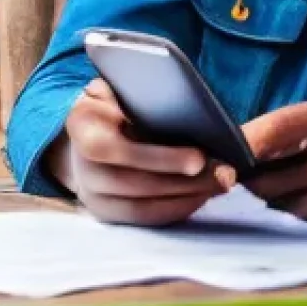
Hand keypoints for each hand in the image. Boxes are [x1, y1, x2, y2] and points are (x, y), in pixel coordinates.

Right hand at [47, 78, 236, 225]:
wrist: (86, 129)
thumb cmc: (114, 101)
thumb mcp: (118, 86)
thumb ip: (141, 91)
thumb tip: (181, 97)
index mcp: (82, 126)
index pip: (113, 149)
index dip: (158, 157)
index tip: (199, 159)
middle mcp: (80, 167)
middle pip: (136, 184)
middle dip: (186, 182)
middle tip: (226, 174)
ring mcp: (91, 195)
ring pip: (143, 206)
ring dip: (187, 197)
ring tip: (221, 183)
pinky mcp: (106, 213)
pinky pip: (145, 218)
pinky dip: (177, 208)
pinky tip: (203, 195)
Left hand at [241, 99, 306, 232]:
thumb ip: (293, 136)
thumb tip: (237, 158)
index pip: (283, 125)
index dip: (249, 143)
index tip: (222, 156)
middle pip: (285, 178)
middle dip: (259, 186)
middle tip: (242, 187)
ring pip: (302, 208)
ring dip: (282, 208)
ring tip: (277, 199)